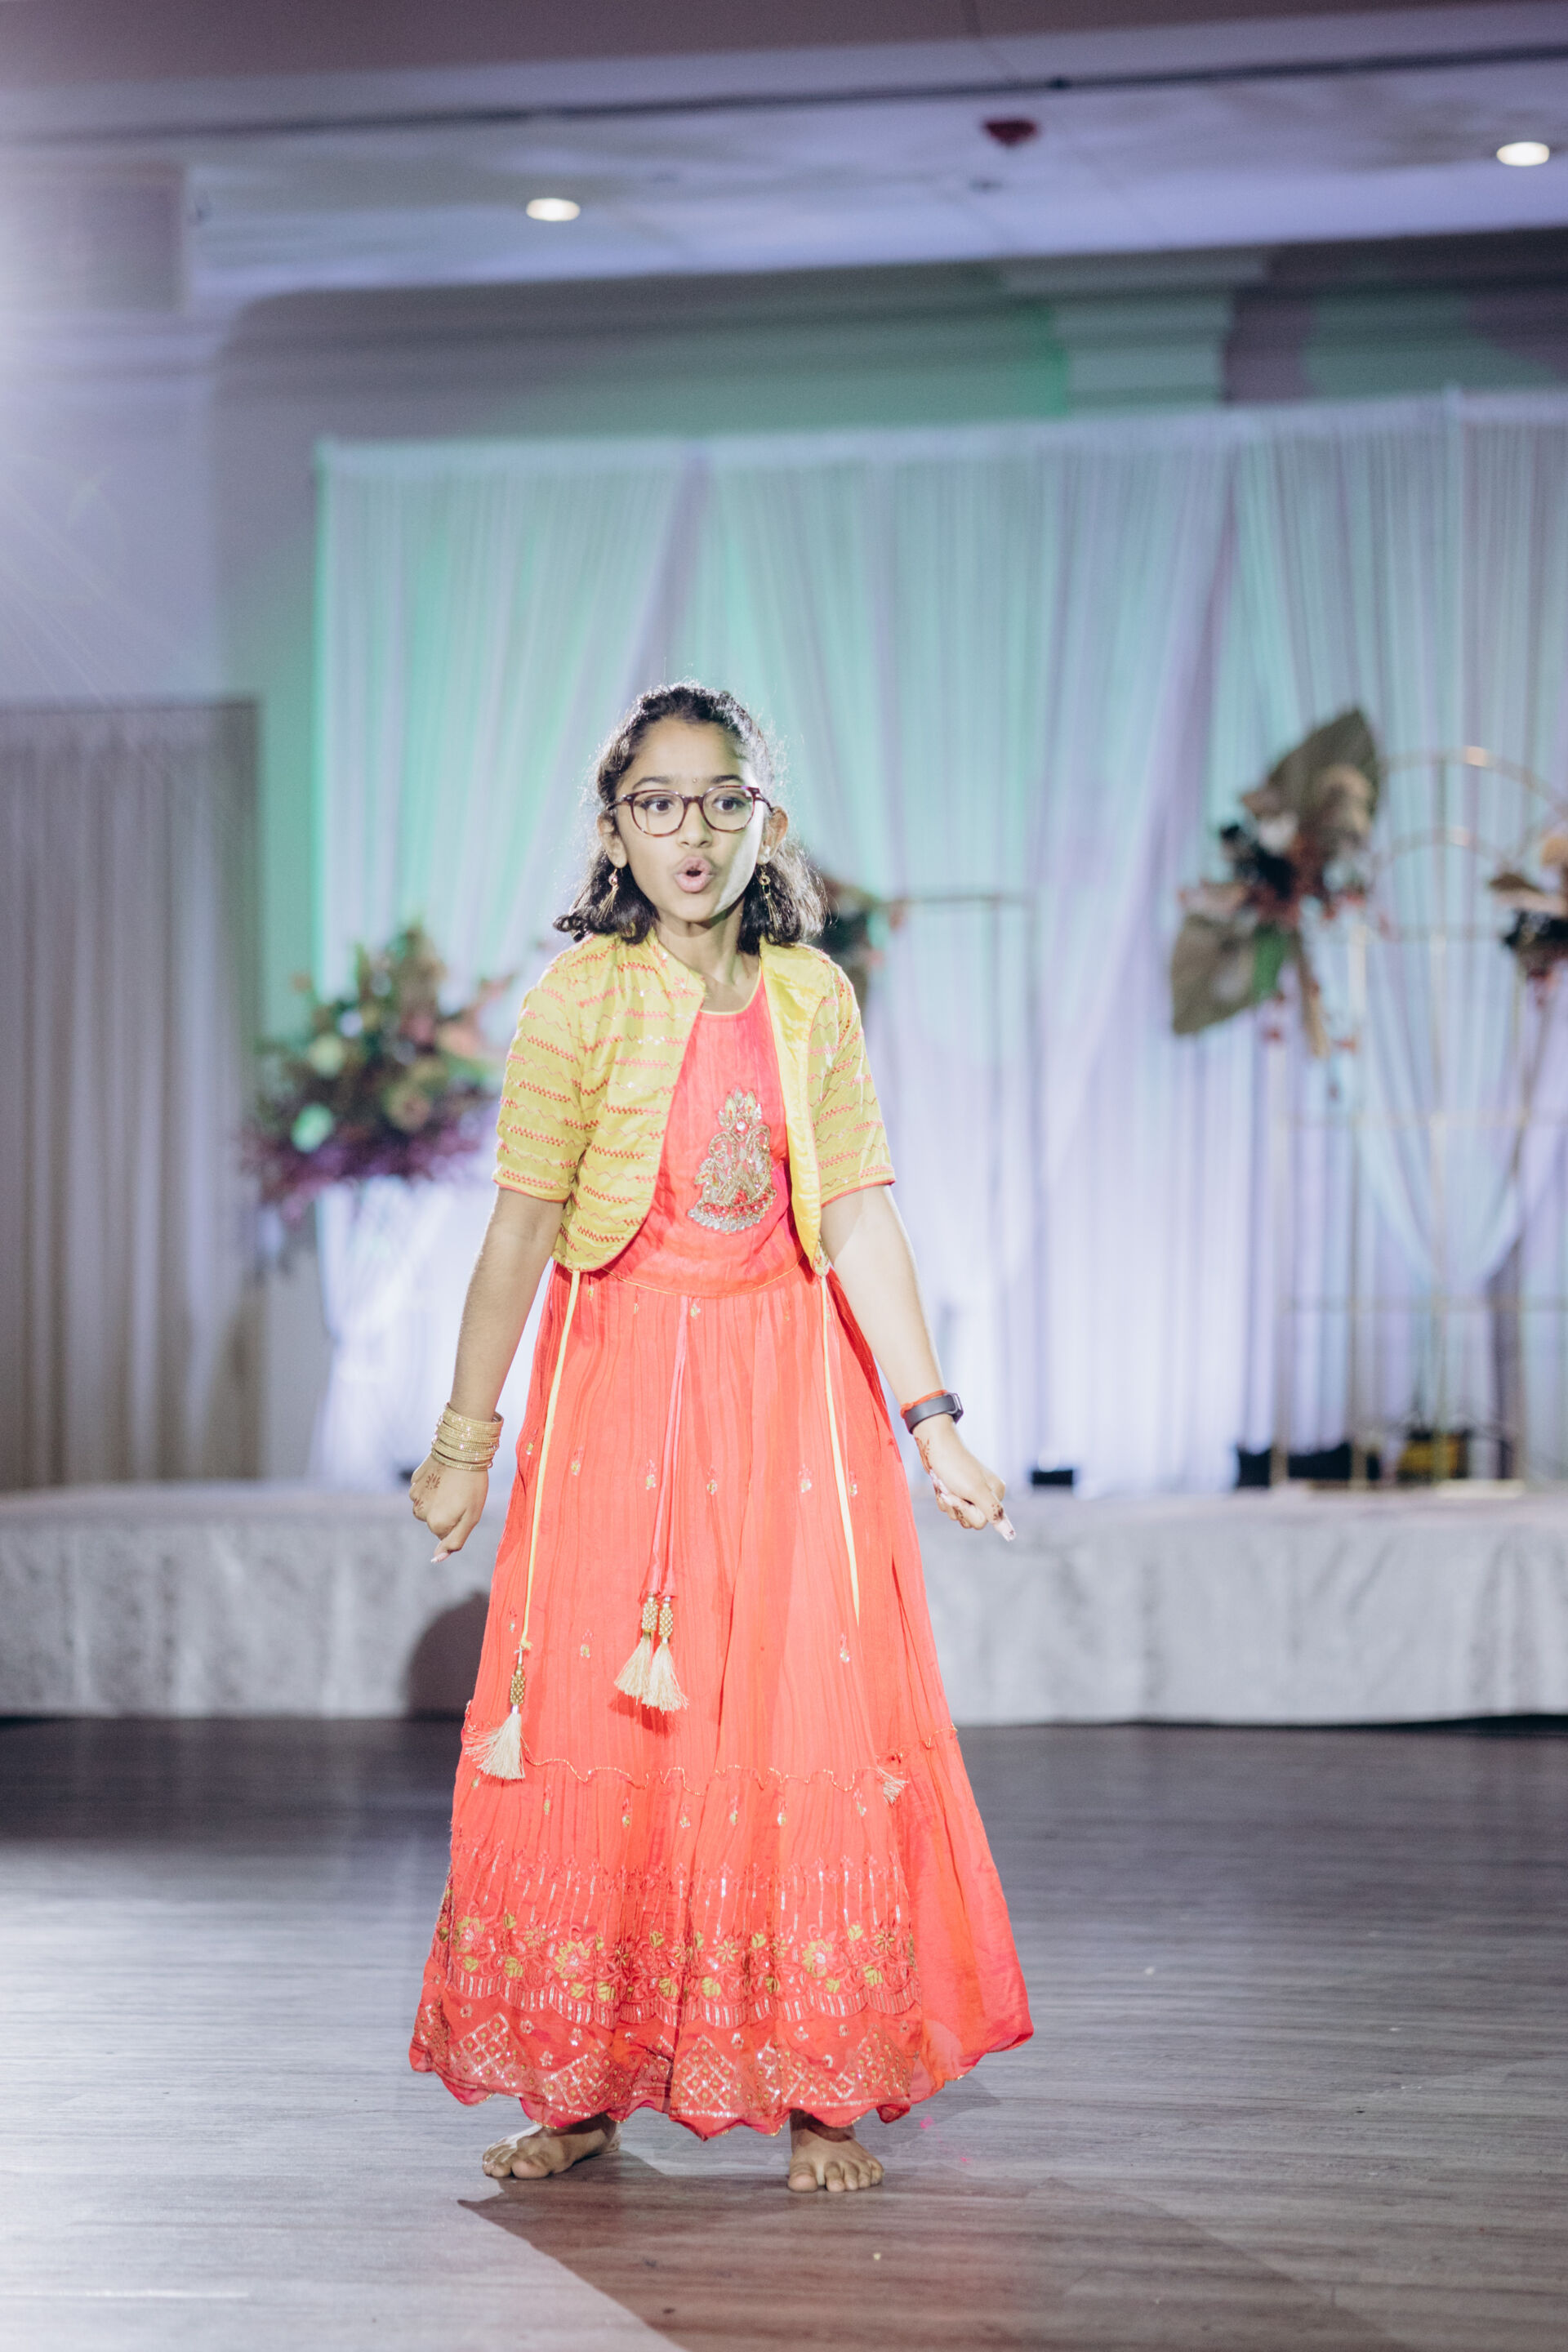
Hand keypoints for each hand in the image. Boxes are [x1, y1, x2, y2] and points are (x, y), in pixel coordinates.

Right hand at [410, 1453, 488, 1560]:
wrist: (463, 1449)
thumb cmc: (472, 1485)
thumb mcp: (471, 1517)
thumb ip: (454, 1542)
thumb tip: (436, 1560)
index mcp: (436, 1523)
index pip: (445, 1534)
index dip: (459, 1520)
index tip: (466, 1506)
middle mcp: (420, 1512)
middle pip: (434, 1521)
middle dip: (446, 1511)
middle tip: (461, 1494)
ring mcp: (415, 1495)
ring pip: (427, 1506)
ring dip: (438, 1499)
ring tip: (452, 1483)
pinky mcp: (414, 1480)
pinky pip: (423, 1490)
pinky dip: (433, 1485)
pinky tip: (444, 1475)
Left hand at [916, 1418, 1012, 1538]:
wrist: (934, 1448)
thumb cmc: (956, 1467)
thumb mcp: (976, 1491)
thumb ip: (994, 1512)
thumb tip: (1011, 1535)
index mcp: (996, 1494)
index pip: (983, 1520)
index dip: (967, 1510)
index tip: (962, 1494)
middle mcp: (985, 1495)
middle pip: (969, 1521)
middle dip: (955, 1506)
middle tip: (952, 1488)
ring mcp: (970, 1493)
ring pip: (956, 1515)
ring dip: (946, 1501)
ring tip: (946, 1483)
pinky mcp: (956, 1491)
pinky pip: (947, 1507)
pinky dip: (941, 1496)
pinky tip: (941, 1483)